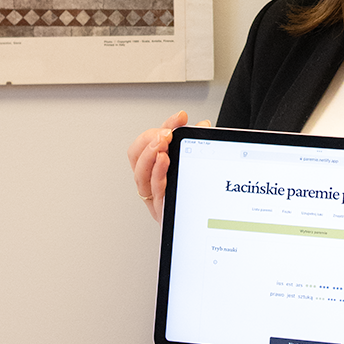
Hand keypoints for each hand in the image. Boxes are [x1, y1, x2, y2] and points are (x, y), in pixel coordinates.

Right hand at [126, 110, 210, 224]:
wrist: (207, 226)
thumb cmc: (199, 197)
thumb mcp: (196, 163)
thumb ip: (197, 145)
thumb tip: (203, 125)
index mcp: (155, 169)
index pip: (146, 144)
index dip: (161, 127)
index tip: (180, 118)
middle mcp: (150, 182)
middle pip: (136, 156)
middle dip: (150, 139)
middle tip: (167, 132)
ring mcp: (154, 197)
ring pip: (140, 173)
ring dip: (150, 153)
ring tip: (163, 141)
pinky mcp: (162, 210)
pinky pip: (154, 190)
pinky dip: (158, 172)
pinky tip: (165, 160)